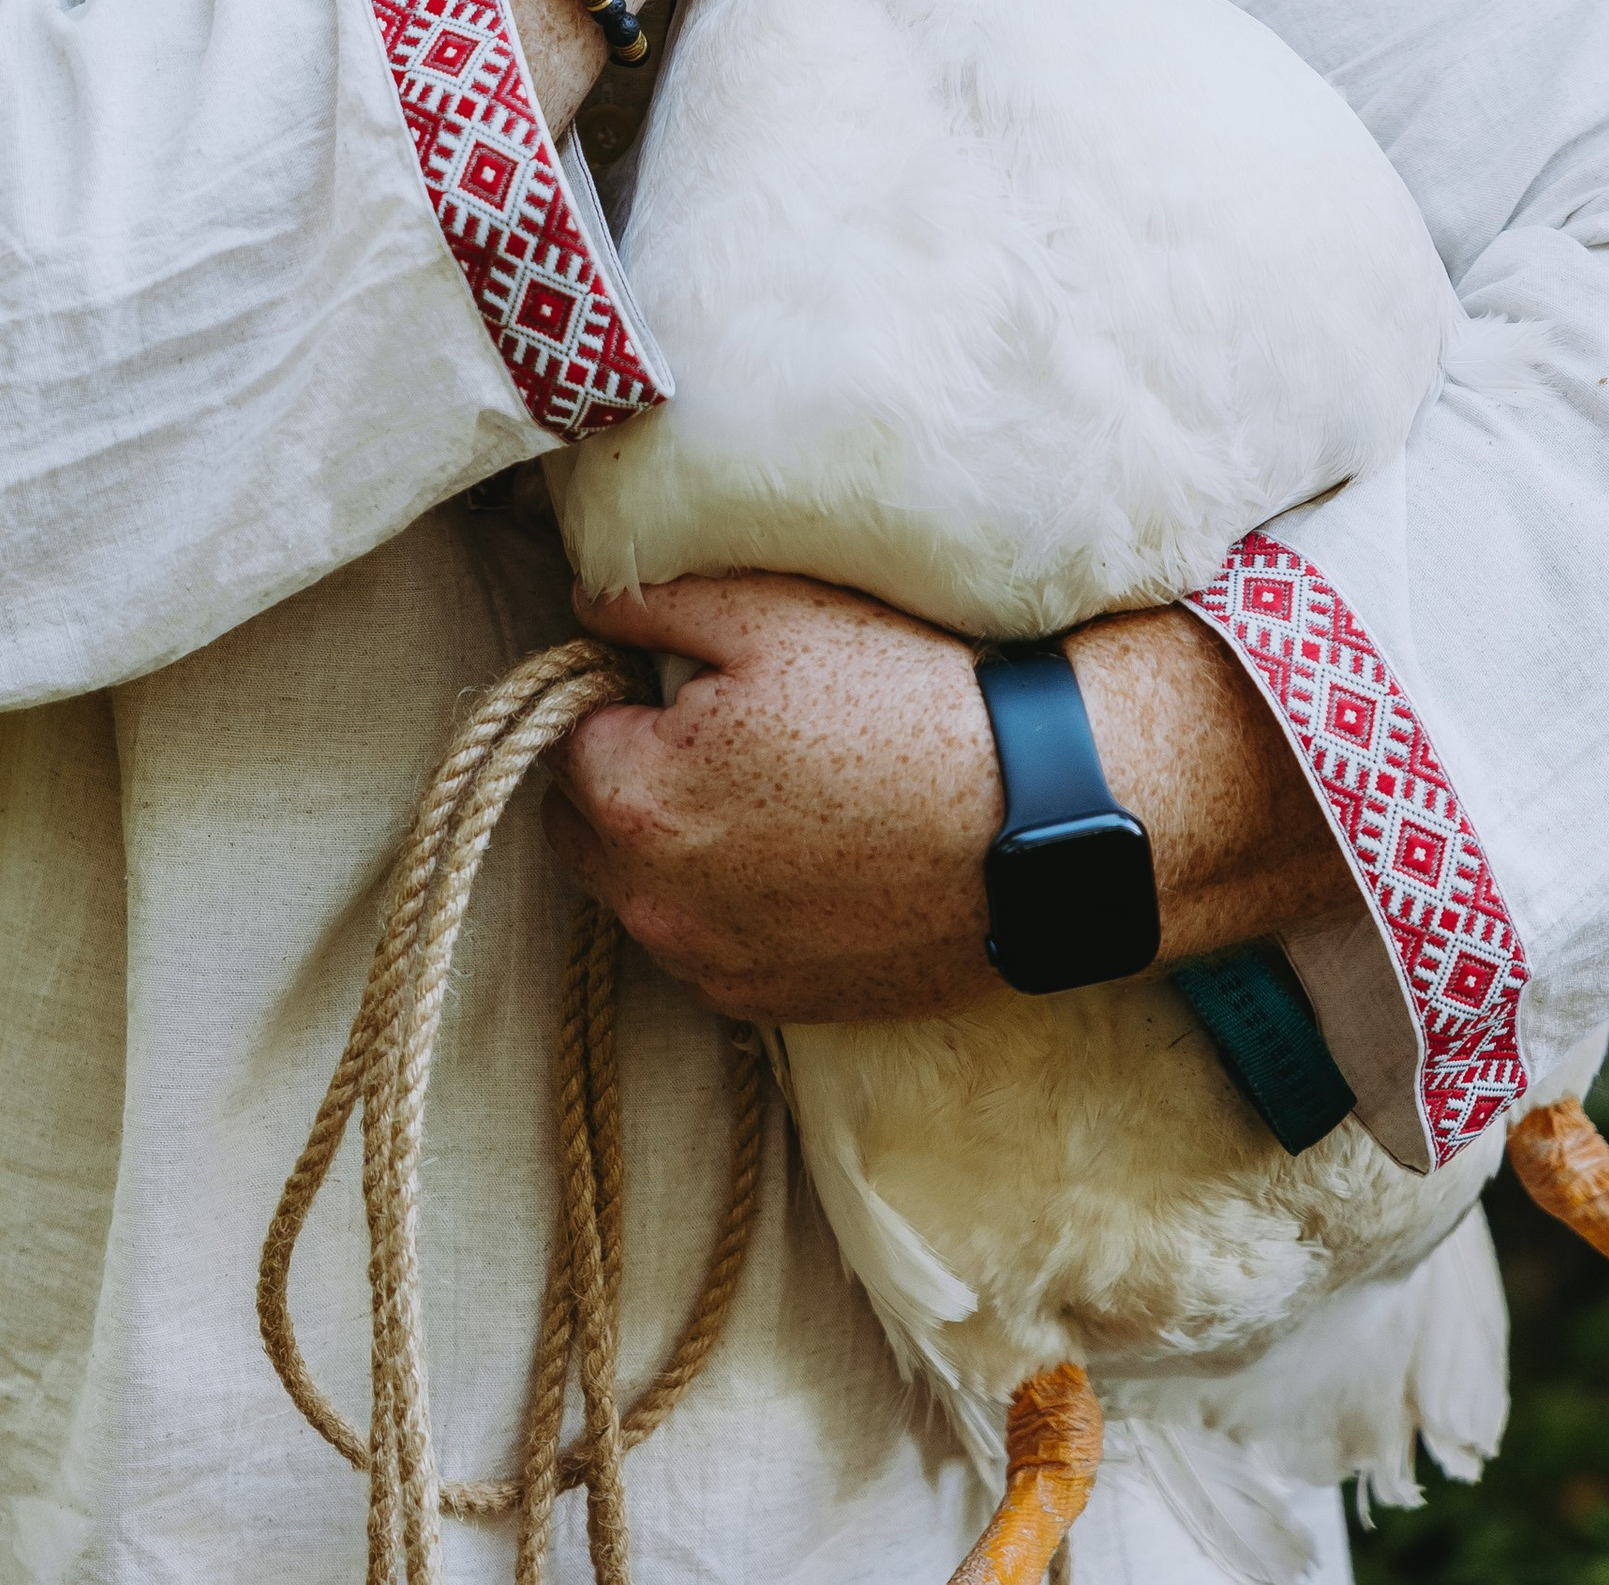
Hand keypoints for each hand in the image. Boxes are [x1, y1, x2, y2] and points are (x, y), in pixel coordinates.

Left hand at [546, 580, 1361, 1027]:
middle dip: (634, 775)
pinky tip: (812, 852)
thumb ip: (646, 600)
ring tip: (783, 788)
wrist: (1038, 822)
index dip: (625, 692)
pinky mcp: (776, 1008)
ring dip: (681, 845)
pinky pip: (713, 946)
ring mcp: (716, 968)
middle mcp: (654, 906)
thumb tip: (585, 606)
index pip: (570, 731)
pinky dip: (736, 904)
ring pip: (649, 892)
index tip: (693, 674)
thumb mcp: (768, 609)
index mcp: (635, 799)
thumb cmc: (903, 700)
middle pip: (592, 824)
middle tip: (731, 726)